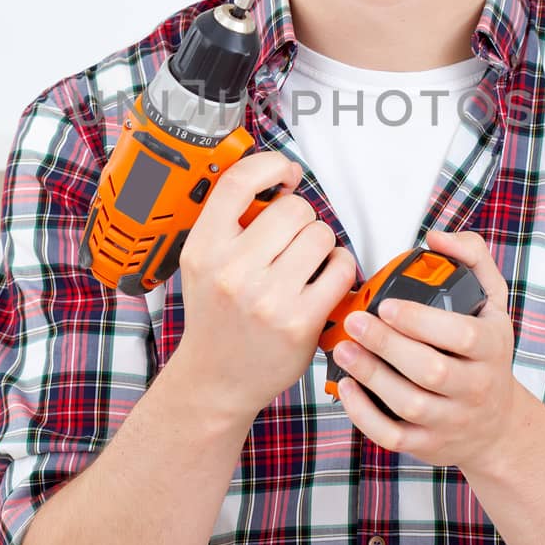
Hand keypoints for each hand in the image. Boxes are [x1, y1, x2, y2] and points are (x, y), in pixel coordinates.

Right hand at [175, 148, 356, 426]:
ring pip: (321, 234)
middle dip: (301, 218)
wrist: (215, 378)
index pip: (239, 182)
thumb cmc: (216, 316)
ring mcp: (267, 298)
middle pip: (293, 208)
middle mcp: (232, 271)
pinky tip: (324, 279)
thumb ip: (231, 223)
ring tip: (306, 262)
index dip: (271, 166)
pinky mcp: (300, 321)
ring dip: (322, 244)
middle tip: (292, 239)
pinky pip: (341, 268)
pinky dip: (340, 268)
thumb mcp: (203, 263)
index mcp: (204, 248)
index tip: (285, 173)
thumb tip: (279, 179)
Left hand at [332, 227, 515, 472]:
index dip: (421, 320)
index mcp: (491, 347)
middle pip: (431, 370)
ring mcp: (452, 420)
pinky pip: (393, 435)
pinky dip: (364, 415)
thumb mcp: (493, 302)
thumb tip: (435, 236)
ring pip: (410, 403)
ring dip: (371, 376)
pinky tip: (346, 387)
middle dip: (388, 345)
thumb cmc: (484, 352)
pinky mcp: (428, 445)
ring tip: (343, 349)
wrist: (497, 425)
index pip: (462, 334)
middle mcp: (476, 387)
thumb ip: (471, 258)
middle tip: (354, 321)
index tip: (386, 304)